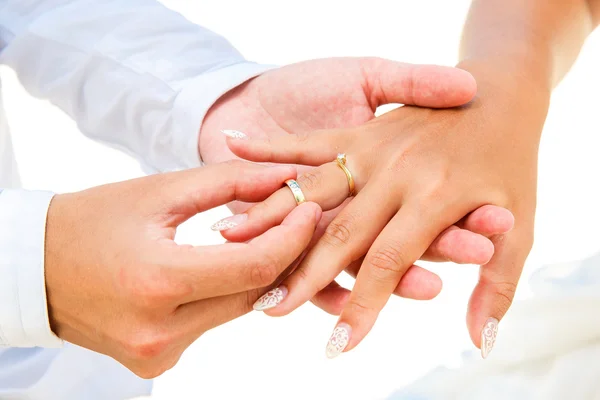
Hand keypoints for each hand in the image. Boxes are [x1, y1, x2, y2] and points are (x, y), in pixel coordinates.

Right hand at [44, 161, 320, 377]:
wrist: (32, 270)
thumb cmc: (90, 221)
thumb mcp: (158, 192)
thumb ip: (229, 183)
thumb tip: (286, 177)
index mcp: (156, 282)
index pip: (254, 267)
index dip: (292, 237)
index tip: (310, 208)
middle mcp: (159, 331)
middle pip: (253, 293)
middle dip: (284, 255)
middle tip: (300, 220)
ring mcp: (158, 354)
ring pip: (237, 311)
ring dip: (259, 275)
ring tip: (271, 236)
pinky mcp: (157, 362)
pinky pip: (212, 324)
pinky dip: (228, 294)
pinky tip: (231, 265)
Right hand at [223, 69, 545, 356]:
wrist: (502, 93)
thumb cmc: (512, 162)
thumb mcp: (523, 226)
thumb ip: (499, 284)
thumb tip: (480, 342)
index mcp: (436, 196)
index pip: (389, 262)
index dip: (362, 307)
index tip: (337, 346)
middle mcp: (396, 173)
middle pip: (339, 231)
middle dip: (302, 273)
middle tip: (268, 308)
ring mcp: (374, 148)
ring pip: (312, 190)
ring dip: (271, 218)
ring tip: (230, 244)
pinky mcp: (359, 130)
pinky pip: (309, 140)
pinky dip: (270, 145)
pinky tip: (231, 147)